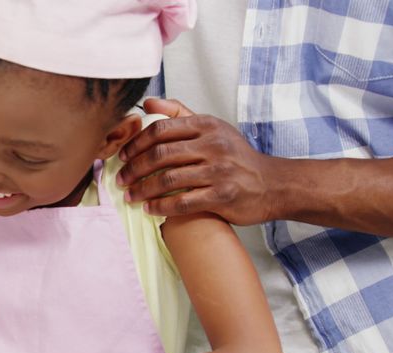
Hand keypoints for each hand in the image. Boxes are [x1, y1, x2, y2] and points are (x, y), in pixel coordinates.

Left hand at [117, 98, 281, 224]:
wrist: (271, 184)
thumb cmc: (235, 156)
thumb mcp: (212, 128)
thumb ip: (179, 113)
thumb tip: (146, 103)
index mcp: (207, 125)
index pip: (160, 129)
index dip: (135, 143)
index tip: (122, 155)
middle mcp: (213, 145)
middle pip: (160, 154)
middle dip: (134, 168)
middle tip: (120, 179)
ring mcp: (218, 171)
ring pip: (168, 179)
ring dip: (142, 189)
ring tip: (129, 196)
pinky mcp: (222, 196)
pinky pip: (183, 202)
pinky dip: (161, 206)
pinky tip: (149, 208)